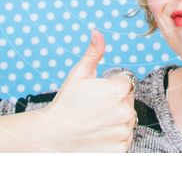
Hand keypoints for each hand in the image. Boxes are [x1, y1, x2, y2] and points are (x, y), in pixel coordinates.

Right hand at [36, 29, 135, 151]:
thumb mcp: (79, 74)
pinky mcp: (121, 149)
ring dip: (116, 120)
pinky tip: (98, 135)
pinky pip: (124, 139)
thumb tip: (97, 32)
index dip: (112, 86)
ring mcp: (124, 132)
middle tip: (94, 108)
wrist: (52, 136)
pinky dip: (114, 138)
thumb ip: (94, 52)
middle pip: (128, 101)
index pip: (126, 82)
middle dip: (115, 102)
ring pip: (127, 120)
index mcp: (119, 89)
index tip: (97, 94)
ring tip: (95, 122)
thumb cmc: (66, 103)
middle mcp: (126, 111)